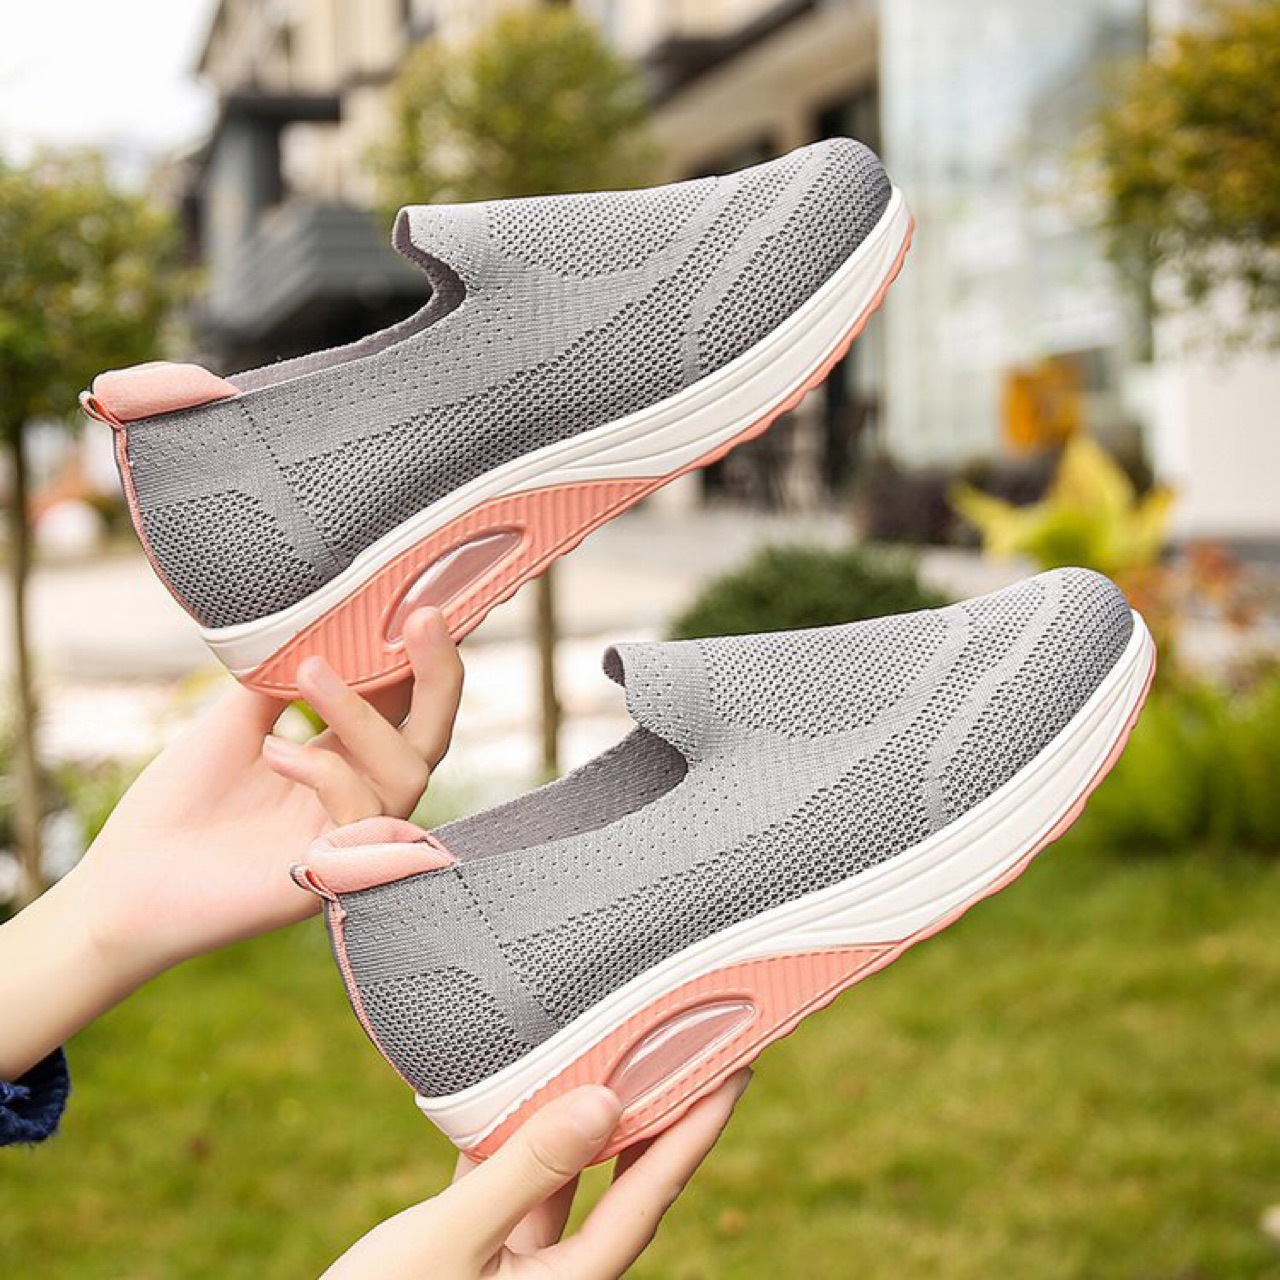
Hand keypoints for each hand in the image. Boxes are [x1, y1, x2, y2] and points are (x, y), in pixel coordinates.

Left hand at [0, 609, 461, 1079]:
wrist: (127, 880)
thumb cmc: (177, 805)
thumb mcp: (237, 720)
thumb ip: (283, 676)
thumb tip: (323, 617)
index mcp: (340, 758)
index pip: (403, 704)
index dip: (422, 657)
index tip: (424, 604)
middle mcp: (357, 794)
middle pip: (432, 736)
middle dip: (439, 675)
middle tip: (424, 620)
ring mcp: (352, 835)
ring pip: (408, 771)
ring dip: (362, 716)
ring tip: (309, 676)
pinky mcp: (336, 872)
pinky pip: (362, 810)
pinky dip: (323, 771)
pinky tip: (274, 754)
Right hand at [323, 1074, 750, 1278]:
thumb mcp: (449, 1242)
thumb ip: (528, 1171)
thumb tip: (606, 1102)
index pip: (651, 1192)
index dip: (697, 1127)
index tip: (738, 1068)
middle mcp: (555, 1276)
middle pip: (621, 1181)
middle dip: (655, 1113)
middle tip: (688, 1044)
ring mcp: (515, 1266)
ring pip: (566, 1178)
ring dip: (584, 1118)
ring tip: (614, 1050)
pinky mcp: (476, 1253)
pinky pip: (514, 1184)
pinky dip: (519, 1136)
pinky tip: (520, 1089)